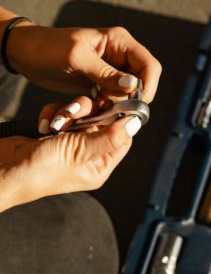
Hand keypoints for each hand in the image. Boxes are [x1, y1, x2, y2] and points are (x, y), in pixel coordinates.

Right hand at [0, 97, 140, 212]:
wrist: (1, 167)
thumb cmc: (39, 170)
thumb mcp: (79, 153)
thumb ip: (109, 137)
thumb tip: (135, 124)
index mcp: (99, 165)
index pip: (122, 139)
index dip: (121, 120)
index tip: (117, 102)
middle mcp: (89, 154)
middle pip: (103, 122)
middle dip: (89, 113)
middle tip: (75, 113)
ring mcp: (72, 141)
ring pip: (84, 113)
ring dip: (69, 112)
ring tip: (56, 124)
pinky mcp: (57, 131)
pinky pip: (65, 112)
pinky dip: (55, 113)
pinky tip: (45, 125)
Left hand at [7, 24, 160, 102]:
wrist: (28, 55)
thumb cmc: (49, 48)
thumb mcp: (77, 58)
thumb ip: (106, 73)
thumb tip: (133, 86)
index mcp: (120, 42)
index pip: (149, 66)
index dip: (147, 87)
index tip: (135, 105)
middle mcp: (120, 56)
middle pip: (142, 82)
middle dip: (132, 99)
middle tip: (115, 110)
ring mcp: (112, 71)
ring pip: (129, 93)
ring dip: (119, 105)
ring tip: (101, 108)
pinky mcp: (102, 83)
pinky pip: (115, 98)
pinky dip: (109, 106)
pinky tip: (96, 108)